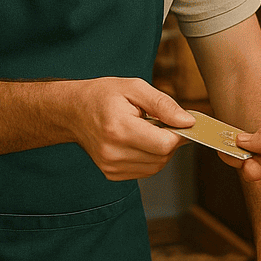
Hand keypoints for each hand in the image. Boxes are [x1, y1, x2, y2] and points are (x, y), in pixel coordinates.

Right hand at [68, 77, 193, 179]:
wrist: (72, 111)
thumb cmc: (103, 95)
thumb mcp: (135, 87)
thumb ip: (164, 104)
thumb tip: (188, 121)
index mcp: (118, 128)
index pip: (164, 144)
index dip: (180, 133)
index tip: (182, 122)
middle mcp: (113, 152)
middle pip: (162, 156)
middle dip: (171, 140)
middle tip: (164, 121)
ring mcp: (111, 166)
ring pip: (156, 166)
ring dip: (161, 150)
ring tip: (149, 129)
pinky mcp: (111, 174)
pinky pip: (145, 171)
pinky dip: (150, 157)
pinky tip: (140, 141)